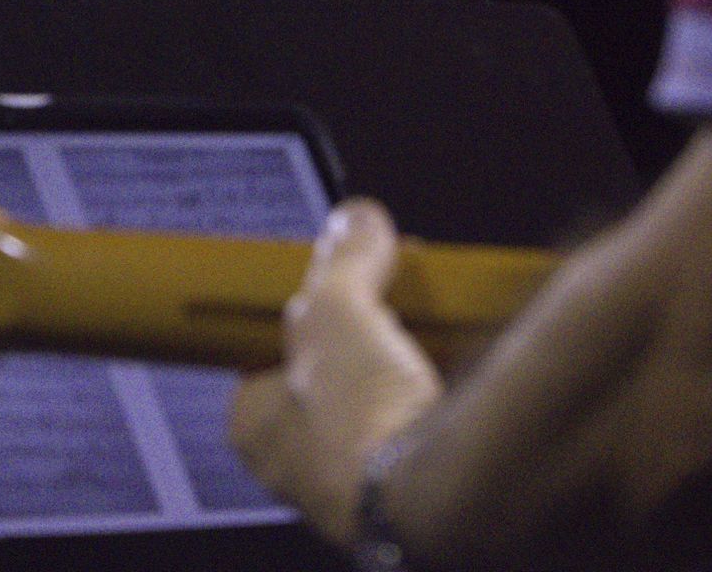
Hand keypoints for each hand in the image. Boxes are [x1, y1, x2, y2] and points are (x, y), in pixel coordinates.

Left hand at [230, 199, 443, 545]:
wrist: (429, 494)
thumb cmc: (357, 418)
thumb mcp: (338, 307)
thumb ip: (344, 259)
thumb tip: (356, 217)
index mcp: (257, 425)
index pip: (268, 352)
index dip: (307, 310)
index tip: (341, 284)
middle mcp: (298, 461)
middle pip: (327, 374)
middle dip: (363, 334)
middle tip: (393, 301)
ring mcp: (354, 480)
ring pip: (373, 401)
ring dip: (401, 362)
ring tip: (429, 325)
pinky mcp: (409, 486)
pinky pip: (414, 424)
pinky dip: (432, 391)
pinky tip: (454, 363)